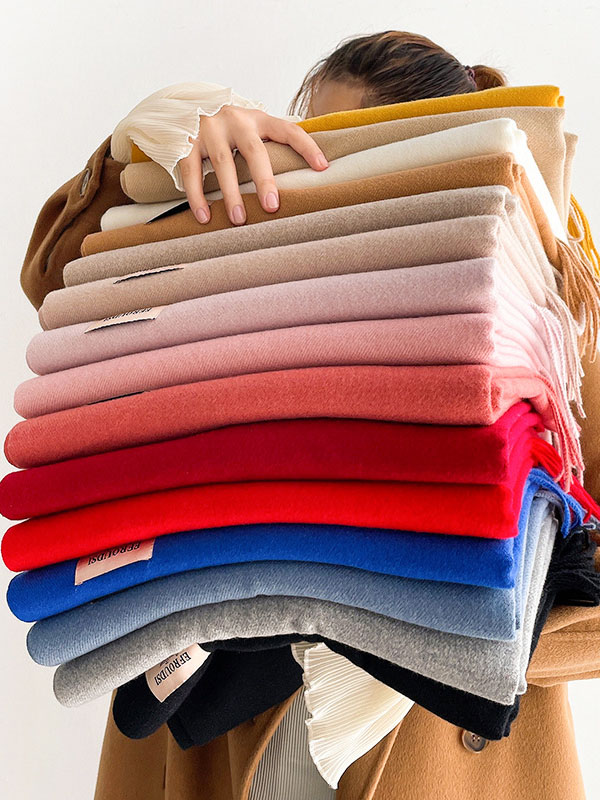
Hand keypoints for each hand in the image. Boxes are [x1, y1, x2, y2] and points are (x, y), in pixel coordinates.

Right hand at [179, 106, 328, 224]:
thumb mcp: (249, 127)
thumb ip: (269, 144)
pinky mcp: (186, 140)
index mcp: (257, 118)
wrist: (182, 106)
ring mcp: (209, 128)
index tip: (323, 168)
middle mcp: (235, 120)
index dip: (307, 147)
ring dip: (231, 194)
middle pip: (254, 151)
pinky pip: (192, 171)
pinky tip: (205, 217)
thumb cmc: (226, 127)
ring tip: (239, 219)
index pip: (288, 130)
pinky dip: (197, 196)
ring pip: (223, 163)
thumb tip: (305, 173)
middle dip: (264, 180)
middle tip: (272, 207)